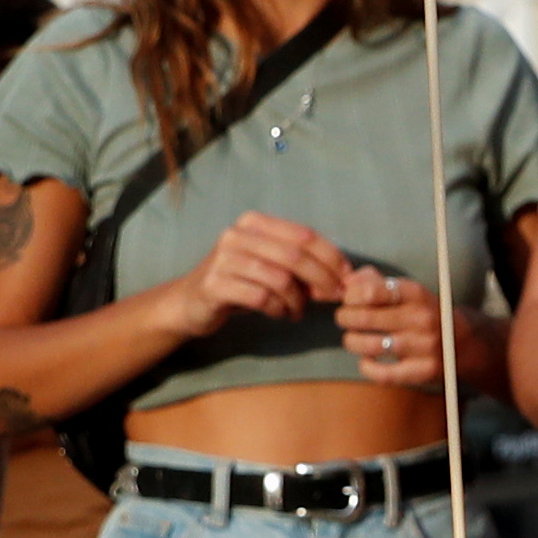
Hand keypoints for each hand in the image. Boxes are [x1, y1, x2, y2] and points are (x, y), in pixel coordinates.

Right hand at [170, 211, 349, 335]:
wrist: (191, 302)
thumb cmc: (240, 283)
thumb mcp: (271, 267)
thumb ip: (302, 266)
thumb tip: (343, 277)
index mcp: (255, 223)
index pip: (304, 235)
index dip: (331, 257)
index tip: (346, 278)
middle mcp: (237, 234)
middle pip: (295, 256)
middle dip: (321, 279)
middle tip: (332, 298)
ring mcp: (223, 259)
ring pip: (280, 279)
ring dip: (297, 301)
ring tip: (297, 312)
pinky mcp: (215, 285)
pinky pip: (261, 298)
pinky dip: (278, 309)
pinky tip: (280, 315)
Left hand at [332, 265, 452, 391]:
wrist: (463, 343)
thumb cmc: (424, 313)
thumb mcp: (407, 291)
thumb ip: (375, 281)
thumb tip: (347, 282)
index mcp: (416, 294)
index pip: (371, 292)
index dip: (351, 296)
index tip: (349, 300)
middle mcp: (421, 318)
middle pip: (365, 318)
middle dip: (344, 318)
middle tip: (344, 318)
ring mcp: (423, 346)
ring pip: (370, 346)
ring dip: (351, 341)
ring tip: (352, 339)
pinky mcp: (423, 371)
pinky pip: (383, 374)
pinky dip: (367, 367)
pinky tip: (367, 361)